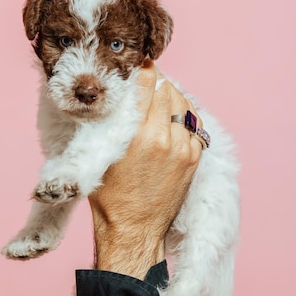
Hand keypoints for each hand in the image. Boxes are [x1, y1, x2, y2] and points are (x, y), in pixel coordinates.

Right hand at [88, 60, 202, 278]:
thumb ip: (111, 122)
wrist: (133, 229)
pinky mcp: (194, 159)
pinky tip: (174, 118)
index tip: (140, 65)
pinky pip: (195, 125)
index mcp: (138, 135)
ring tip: (161, 98)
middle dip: (157, 83)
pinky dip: (185, 117)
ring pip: (185, 105)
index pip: (147, 85)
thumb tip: (119, 94)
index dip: (143, 71)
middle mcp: (165, 138)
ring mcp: (184, 149)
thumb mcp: (100, 155)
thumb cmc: (109, 196)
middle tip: (148, 82)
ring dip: (173, 98)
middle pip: (169, 90)